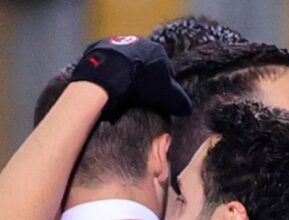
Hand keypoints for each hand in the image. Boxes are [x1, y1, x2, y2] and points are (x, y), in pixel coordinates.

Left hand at [70, 35, 192, 120]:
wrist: (110, 74)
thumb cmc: (142, 84)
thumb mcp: (167, 97)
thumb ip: (180, 102)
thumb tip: (187, 108)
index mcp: (157, 50)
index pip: (165, 70)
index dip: (162, 87)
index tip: (157, 100)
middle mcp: (139, 42)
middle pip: (144, 65)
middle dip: (143, 80)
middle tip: (139, 97)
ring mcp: (118, 43)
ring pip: (126, 64)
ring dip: (126, 76)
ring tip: (122, 94)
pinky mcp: (100, 48)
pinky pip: (109, 65)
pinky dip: (111, 75)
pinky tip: (109, 87)